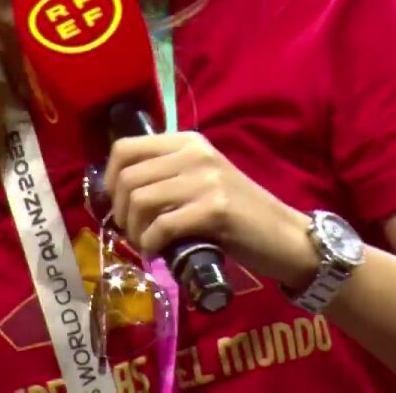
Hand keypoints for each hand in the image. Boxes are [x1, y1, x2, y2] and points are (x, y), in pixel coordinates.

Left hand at [104, 132, 318, 288]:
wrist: (284, 236)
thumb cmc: (239, 213)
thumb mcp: (202, 180)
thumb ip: (167, 176)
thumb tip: (119, 192)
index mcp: (189, 142)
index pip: (125, 148)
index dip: (110, 179)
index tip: (118, 204)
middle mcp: (195, 154)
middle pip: (128, 178)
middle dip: (121, 212)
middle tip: (134, 232)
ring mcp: (206, 180)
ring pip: (140, 201)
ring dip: (135, 231)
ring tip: (146, 243)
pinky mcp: (214, 210)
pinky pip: (161, 226)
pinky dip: (151, 244)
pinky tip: (159, 252)